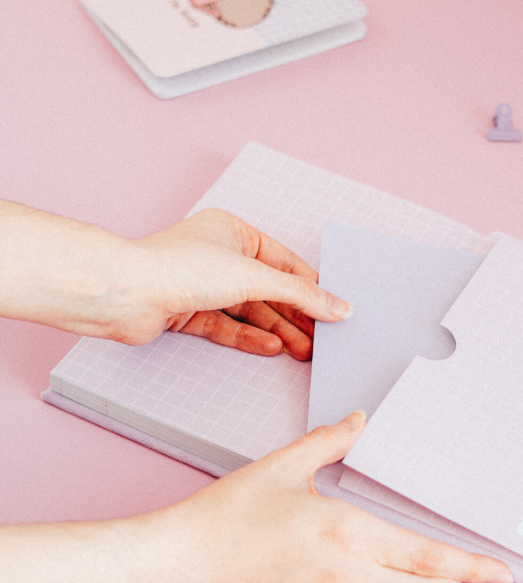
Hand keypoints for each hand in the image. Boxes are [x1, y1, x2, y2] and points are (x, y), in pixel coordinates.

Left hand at [129, 208, 350, 359]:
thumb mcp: (254, 277)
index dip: (311, 286)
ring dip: (277, 330)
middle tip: (320, 338)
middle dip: (295, 316)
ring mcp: (202, 285)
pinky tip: (272, 347)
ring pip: (249, 311)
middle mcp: (218, 256)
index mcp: (233, 232)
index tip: (334, 308)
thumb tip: (337, 304)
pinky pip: (227, 326)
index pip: (284, 262)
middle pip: (268, 290)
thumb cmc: (177, 268)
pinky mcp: (188, 312)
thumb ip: (300, 293)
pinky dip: (249, 337)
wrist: (126, 294)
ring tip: (302, 350)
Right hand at [157, 412, 513, 582]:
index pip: (429, 558)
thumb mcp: (283, 466)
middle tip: (462, 561)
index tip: (502, 572)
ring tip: (431, 573)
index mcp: (348, 534)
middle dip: (454, 579)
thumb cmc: (229, 515)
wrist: (183, 564)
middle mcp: (349, 577)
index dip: (472, 567)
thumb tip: (360, 420)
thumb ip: (330, 440)